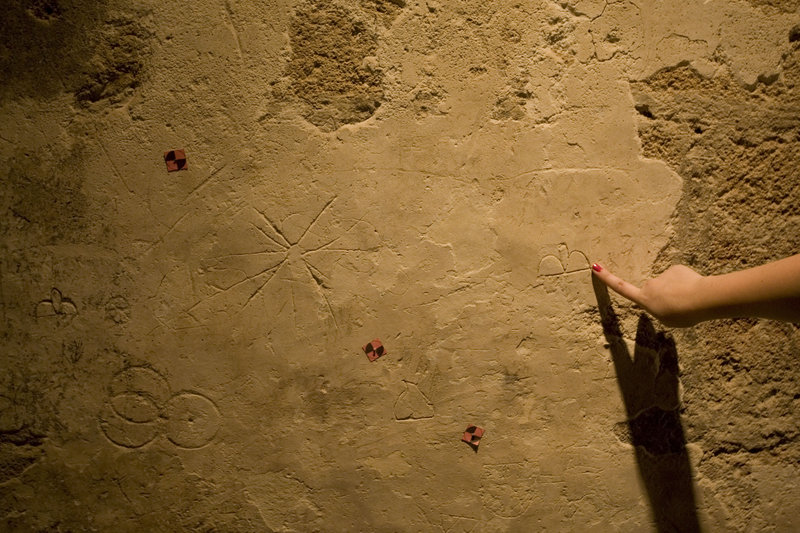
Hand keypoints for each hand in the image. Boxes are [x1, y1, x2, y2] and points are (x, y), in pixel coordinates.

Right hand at [592, 263, 707, 326]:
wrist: (701, 298)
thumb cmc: (683, 314)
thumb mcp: (667, 320)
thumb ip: (659, 308)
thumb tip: (662, 296)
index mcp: (645, 299)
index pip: (621, 288)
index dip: (607, 279)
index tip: (595, 267)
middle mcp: (650, 285)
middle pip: (655, 290)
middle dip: (665, 297)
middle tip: (679, 308)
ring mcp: (662, 275)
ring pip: (669, 284)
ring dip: (677, 291)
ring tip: (689, 300)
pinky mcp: (676, 268)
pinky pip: (679, 277)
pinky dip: (686, 283)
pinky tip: (694, 289)